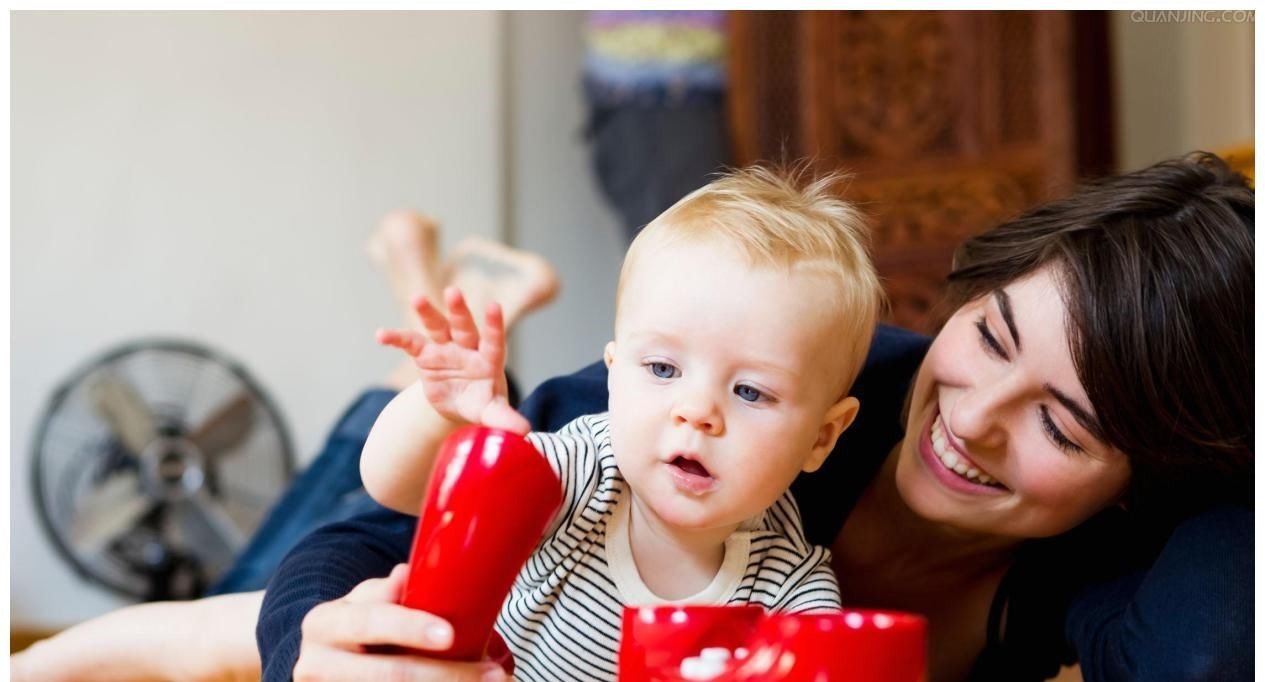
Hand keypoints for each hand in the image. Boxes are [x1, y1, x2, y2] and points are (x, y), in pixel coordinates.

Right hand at [294, 564, 508, 681]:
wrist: (323, 663)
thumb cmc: (357, 625)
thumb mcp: (362, 601)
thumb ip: (385, 591)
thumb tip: (407, 575)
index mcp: (323, 624)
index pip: (371, 622)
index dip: (410, 628)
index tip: (449, 634)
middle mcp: (317, 664)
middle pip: (389, 675)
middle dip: (447, 675)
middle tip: (494, 674)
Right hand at [377, 286, 529, 433]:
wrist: (457, 404)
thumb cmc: (480, 403)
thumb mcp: (491, 412)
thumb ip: (505, 418)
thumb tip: (524, 431)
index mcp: (489, 359)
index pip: (493, 340)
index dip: (494, 324)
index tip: (494, 306)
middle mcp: (467, 347)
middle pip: (464, 326)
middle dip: (459, 310)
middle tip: (453, 292)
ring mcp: (445, 348)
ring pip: (437, 326)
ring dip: (427, 312)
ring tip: (417, 298)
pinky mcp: (425, 354)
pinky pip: (410, 342)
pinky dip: (396, 337)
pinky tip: (381, 335)